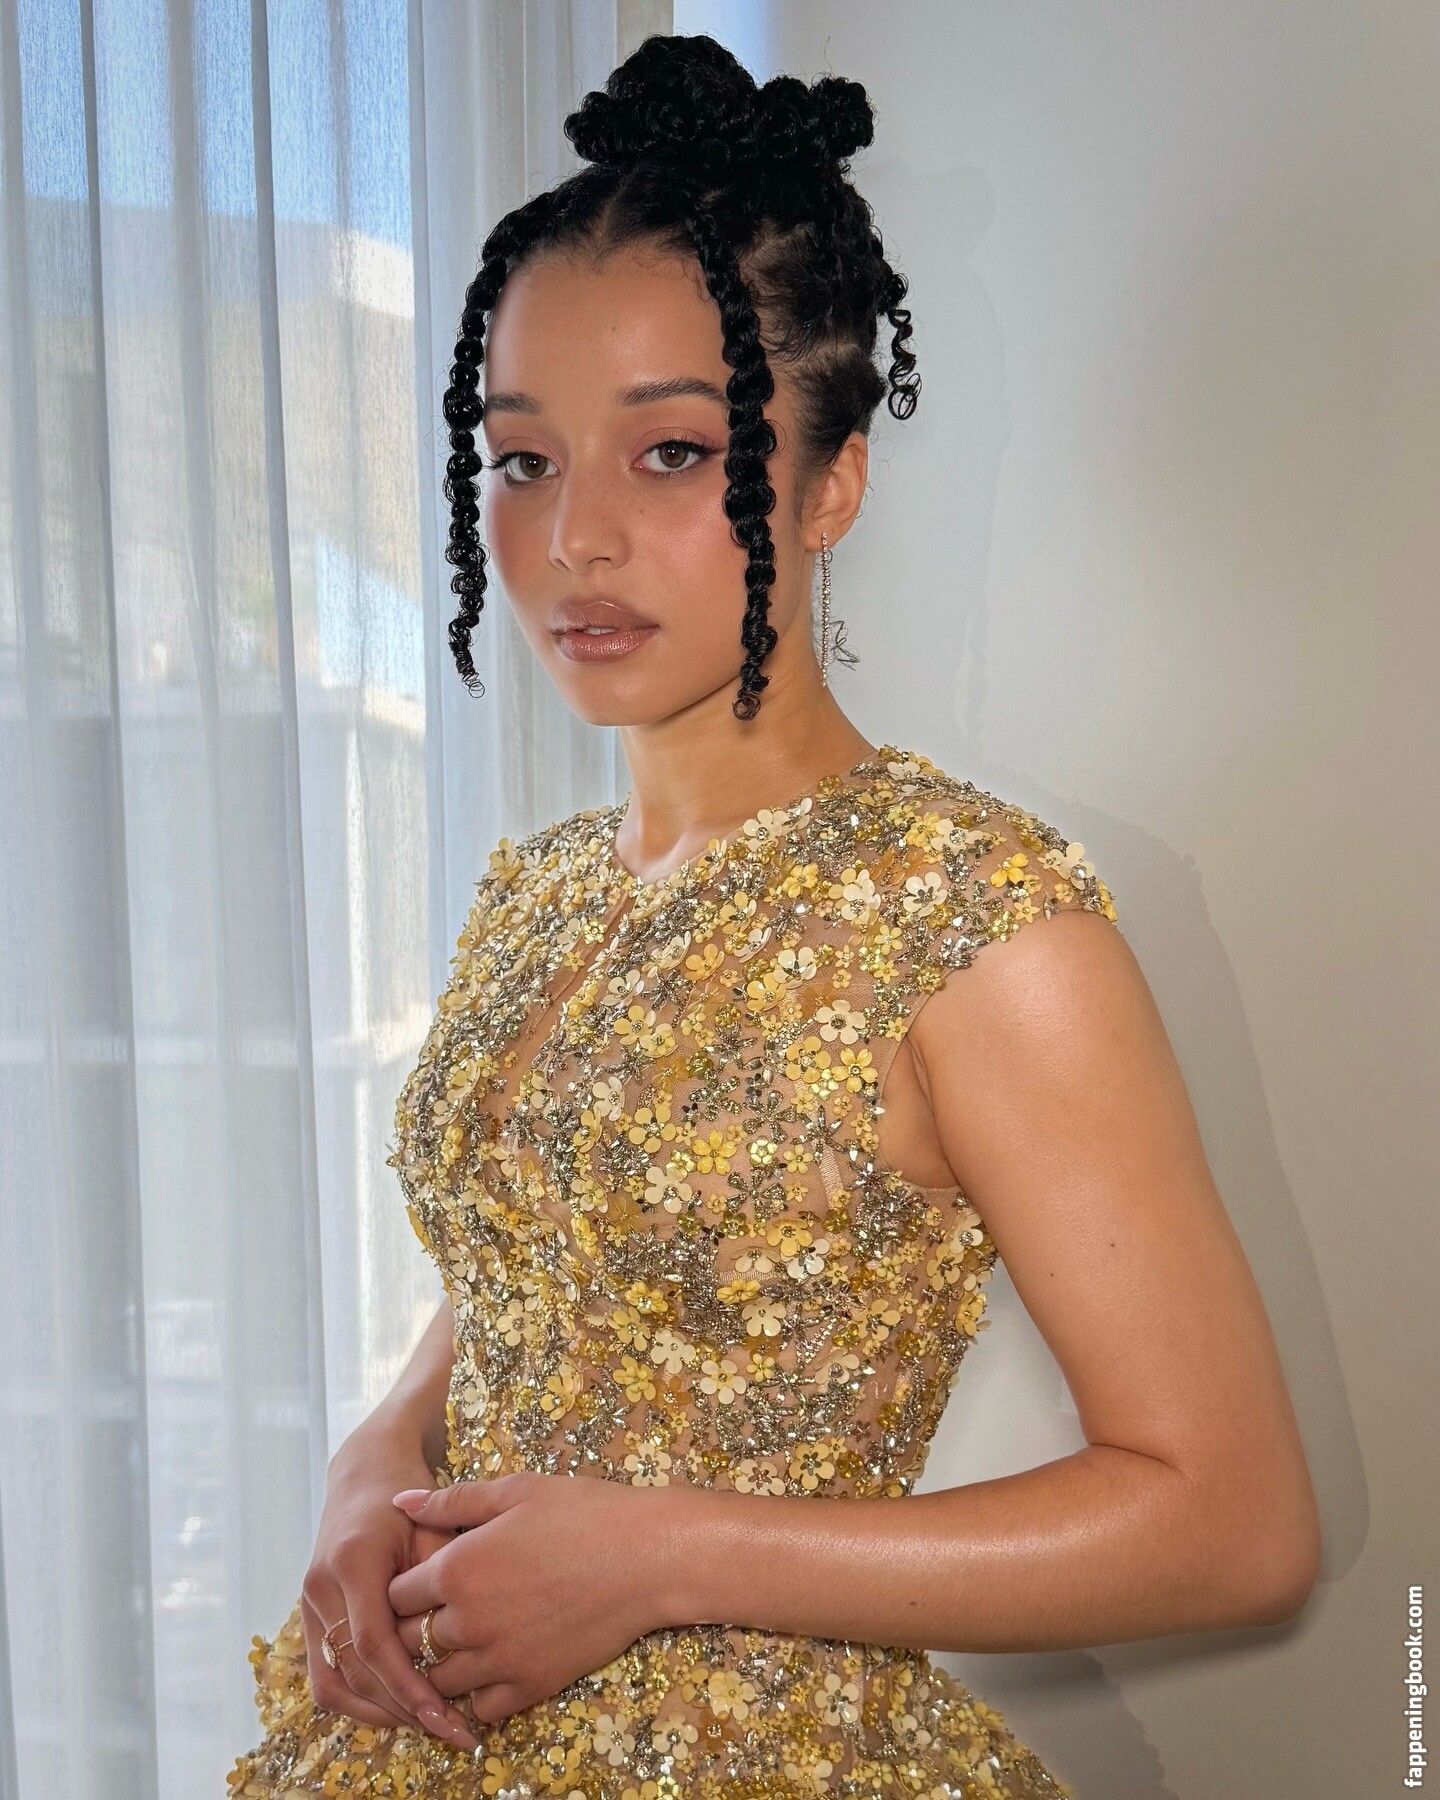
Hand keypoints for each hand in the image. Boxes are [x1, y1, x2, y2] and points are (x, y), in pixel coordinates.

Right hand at [299, 1428, 479, 1750]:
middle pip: (355, 1672)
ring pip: (334, 1683)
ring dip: (380, 1712)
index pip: (373, 1644)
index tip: (446, 1717)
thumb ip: (442, 1579)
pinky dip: (361, 1697)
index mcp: (351, 1562)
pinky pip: (327, 1673)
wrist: (366, 1468)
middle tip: (449, 1731)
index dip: (408, 1687)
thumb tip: (464, 1644)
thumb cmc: (409, 1490)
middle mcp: (319, 1587)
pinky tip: (400, 1706)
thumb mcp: (432, 1524)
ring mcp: (308, 1603)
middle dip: (402, 1710)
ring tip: (428, 1726)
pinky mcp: (310, 1615)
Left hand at [386, 1470, 674, 1724]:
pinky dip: (479, 1693)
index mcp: (456, 1568)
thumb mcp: (516, 1491)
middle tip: (442, 1609)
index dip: (404, 1586)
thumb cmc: (583, 1512)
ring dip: (443, 1663)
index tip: (425, 1578)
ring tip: (466, 1639)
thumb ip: (452, 1501)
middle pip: (409, 1640)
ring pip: (439, 1680)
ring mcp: (498, 1659)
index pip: (394, 1594)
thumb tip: (399, 1500)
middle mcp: (467, 1620)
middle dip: (415, 1627)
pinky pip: (481, 1708)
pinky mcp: (530, 1685)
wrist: (646, 1556)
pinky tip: (495, 1665)